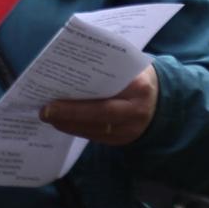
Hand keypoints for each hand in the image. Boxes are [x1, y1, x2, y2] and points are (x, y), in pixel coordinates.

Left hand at [40, 65, 159, 145]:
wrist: (164, 100)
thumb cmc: (139, 77)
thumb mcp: (132, 67)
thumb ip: (110, 67)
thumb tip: (73, 67)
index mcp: (139, 88)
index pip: (106, 99)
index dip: (77, 105)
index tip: (52, 101)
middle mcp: (136, 112)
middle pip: (98, 117)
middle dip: (68, 116)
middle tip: (44, 112)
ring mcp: (130, 130)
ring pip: (94, 130)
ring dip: (68, 124)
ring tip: (49, 116)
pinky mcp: (123, 140)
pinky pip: (96, 137)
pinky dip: (77, 129)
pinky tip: (62, 123)